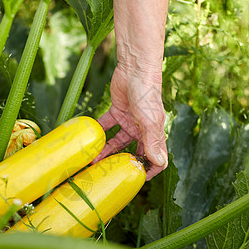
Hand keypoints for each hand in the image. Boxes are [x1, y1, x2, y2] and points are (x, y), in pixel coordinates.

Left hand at [92, 64, 167, 180]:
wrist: (135, 68)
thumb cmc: (147, 94)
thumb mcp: (150, 120)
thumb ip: (153, 142)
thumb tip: (159, 163)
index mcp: (154, 134)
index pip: (156, 159)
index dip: (148, 171)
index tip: (135, 180)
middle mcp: (142, 130)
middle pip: (133, 152)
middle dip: (121, 164)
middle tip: (107, 173)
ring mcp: (129, 121)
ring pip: (117, 142)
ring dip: (106, 151)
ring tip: (93, 160)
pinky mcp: (117, 112)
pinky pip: (107, 126)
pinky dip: (99, 132)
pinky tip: (89, 139)